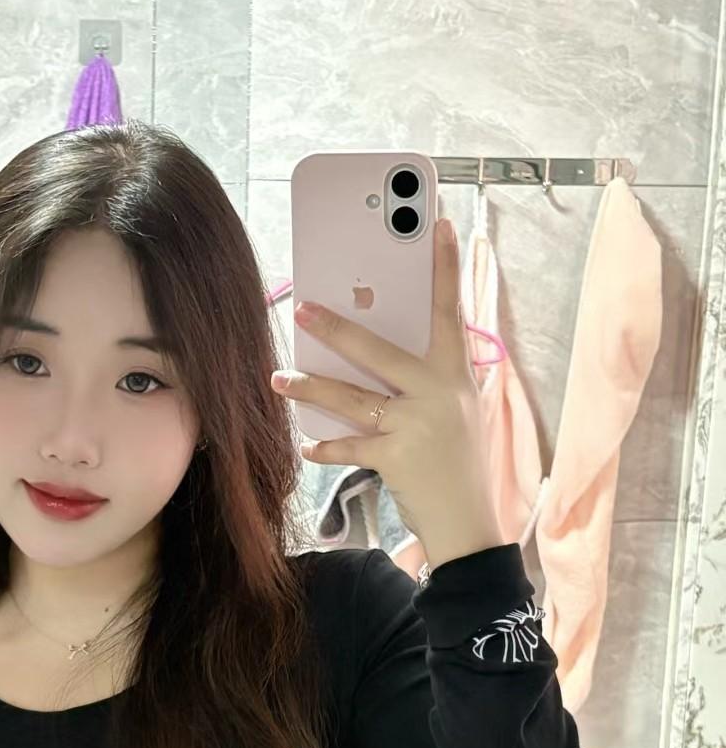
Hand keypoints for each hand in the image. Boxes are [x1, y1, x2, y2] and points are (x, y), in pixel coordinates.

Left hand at [272, 217, 503, 568]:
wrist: (469, 524)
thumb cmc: (457, 463)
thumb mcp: (456, 412)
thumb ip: (426, 381)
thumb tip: (376, 352)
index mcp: (456, 375)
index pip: (451, 311)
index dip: (444, 268)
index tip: (439, 223)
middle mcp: (439, 394)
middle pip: (379, 351)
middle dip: (337, 329)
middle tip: (302, 308)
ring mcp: (417, 425)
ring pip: (351, 398)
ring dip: (310, 388)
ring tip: (279, 378)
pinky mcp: (397, 458)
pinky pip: (350, 445)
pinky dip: (325, 447)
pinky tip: (307, 445)